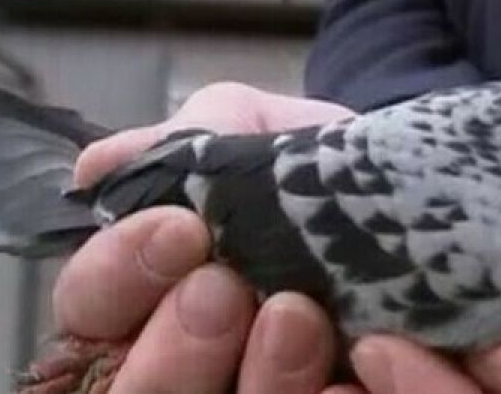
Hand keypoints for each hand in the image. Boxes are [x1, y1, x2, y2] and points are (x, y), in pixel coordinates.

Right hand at [51, 82, 358, 392]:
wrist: (412, 204)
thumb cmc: (313, 175)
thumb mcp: (259, 134)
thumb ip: (190, 140)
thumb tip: (100, 167)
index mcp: (142, 297)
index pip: (89, 306)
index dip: (116, 274)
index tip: (179, 229)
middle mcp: (180, 365)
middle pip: (135, 393)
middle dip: (173, 349)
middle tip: (224, 290)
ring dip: (256, 382)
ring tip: (302, 319)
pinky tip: (353, 380)